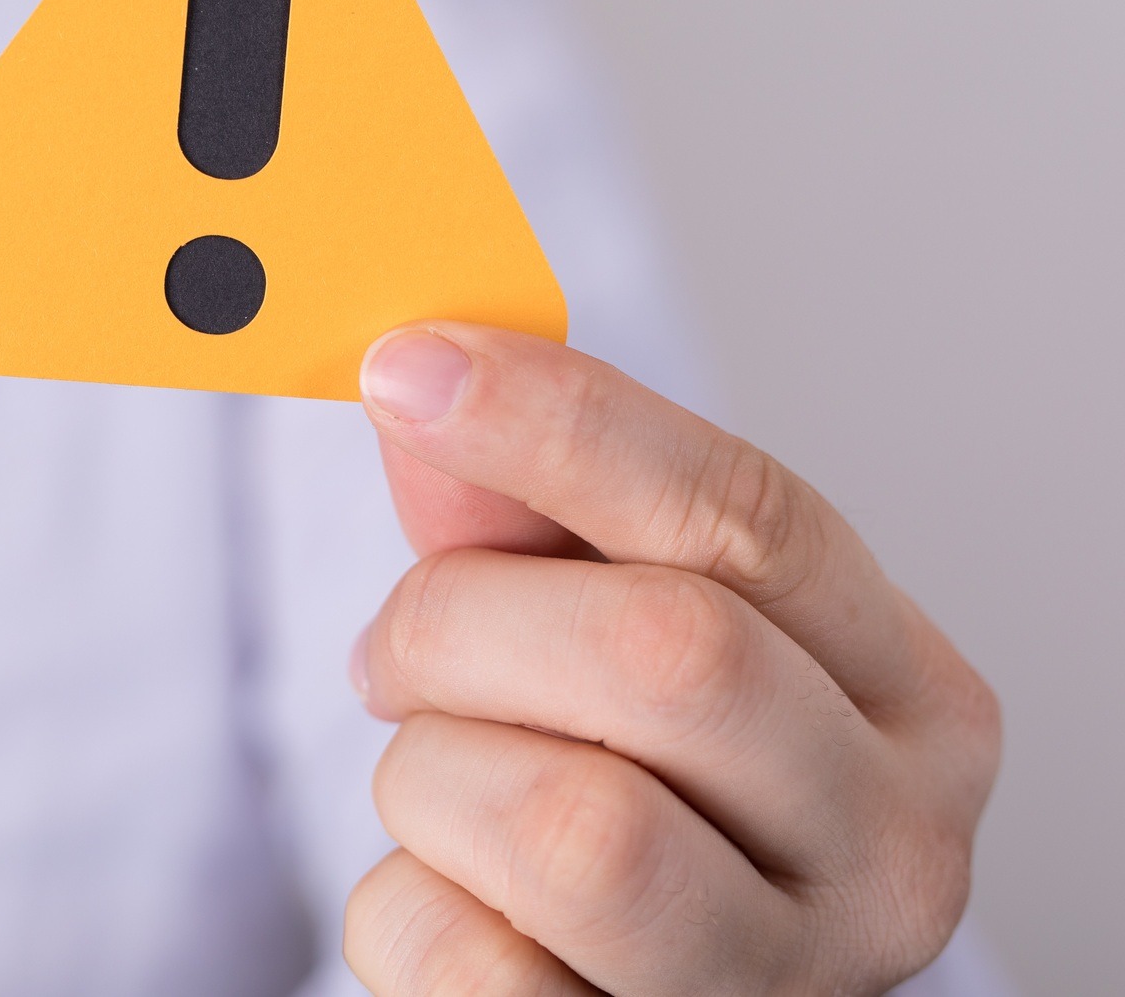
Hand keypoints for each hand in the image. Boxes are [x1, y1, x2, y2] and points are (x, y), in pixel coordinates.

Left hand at [341, 325, 998, 995]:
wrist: (632, 975)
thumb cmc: (630, 781)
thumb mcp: (601, 625)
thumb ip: (521, 512)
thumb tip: (423, 381)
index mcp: (905, 693)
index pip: (750, 517)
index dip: (563, 425)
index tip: (406, 366)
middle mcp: (894, 844)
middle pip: (669, 653)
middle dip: (465, 622)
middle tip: (397, 650)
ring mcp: (784, 979)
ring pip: (572, 825)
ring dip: (433, 776)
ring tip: (445, 785)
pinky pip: (465, 960)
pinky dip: (407, 906)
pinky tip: (456, 897)